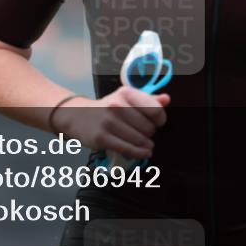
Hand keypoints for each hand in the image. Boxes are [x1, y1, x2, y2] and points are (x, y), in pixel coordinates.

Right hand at [50, 86, 170, 158]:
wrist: (78, 116)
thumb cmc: (107, 107)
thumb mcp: (125, 98)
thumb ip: (148, 99)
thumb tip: (166, 99)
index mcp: (126, 93)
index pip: (155, 109)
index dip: (160, 119)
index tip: (157, 122)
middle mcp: (117, 105)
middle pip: (148, 127)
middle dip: (150, 133)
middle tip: (144, 133)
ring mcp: (108, 122)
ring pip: (139, 140)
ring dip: (146, 145)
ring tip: (146, 145)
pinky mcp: (102, 138)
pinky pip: (128, 149)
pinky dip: (140, 153)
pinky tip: (144, 152)